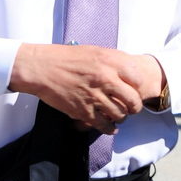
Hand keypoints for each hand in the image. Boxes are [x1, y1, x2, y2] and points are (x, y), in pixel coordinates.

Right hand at [9, 44, 163, 130]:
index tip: (135, 91)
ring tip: (118, 116)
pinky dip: (109, 129)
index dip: (139, 88)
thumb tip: (130, 72)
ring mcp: (95, 96)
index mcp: (110, 62)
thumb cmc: (66, 58)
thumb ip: (114, 61)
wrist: (41, 68)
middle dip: (134, 108)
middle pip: (133, 101)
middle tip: (131, 108)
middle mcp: (105, 79)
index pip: (138, 79)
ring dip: (121, 118)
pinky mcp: (83, 111)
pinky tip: (109, 127)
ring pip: (120, 115)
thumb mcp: (95, 51)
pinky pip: (104, 125)